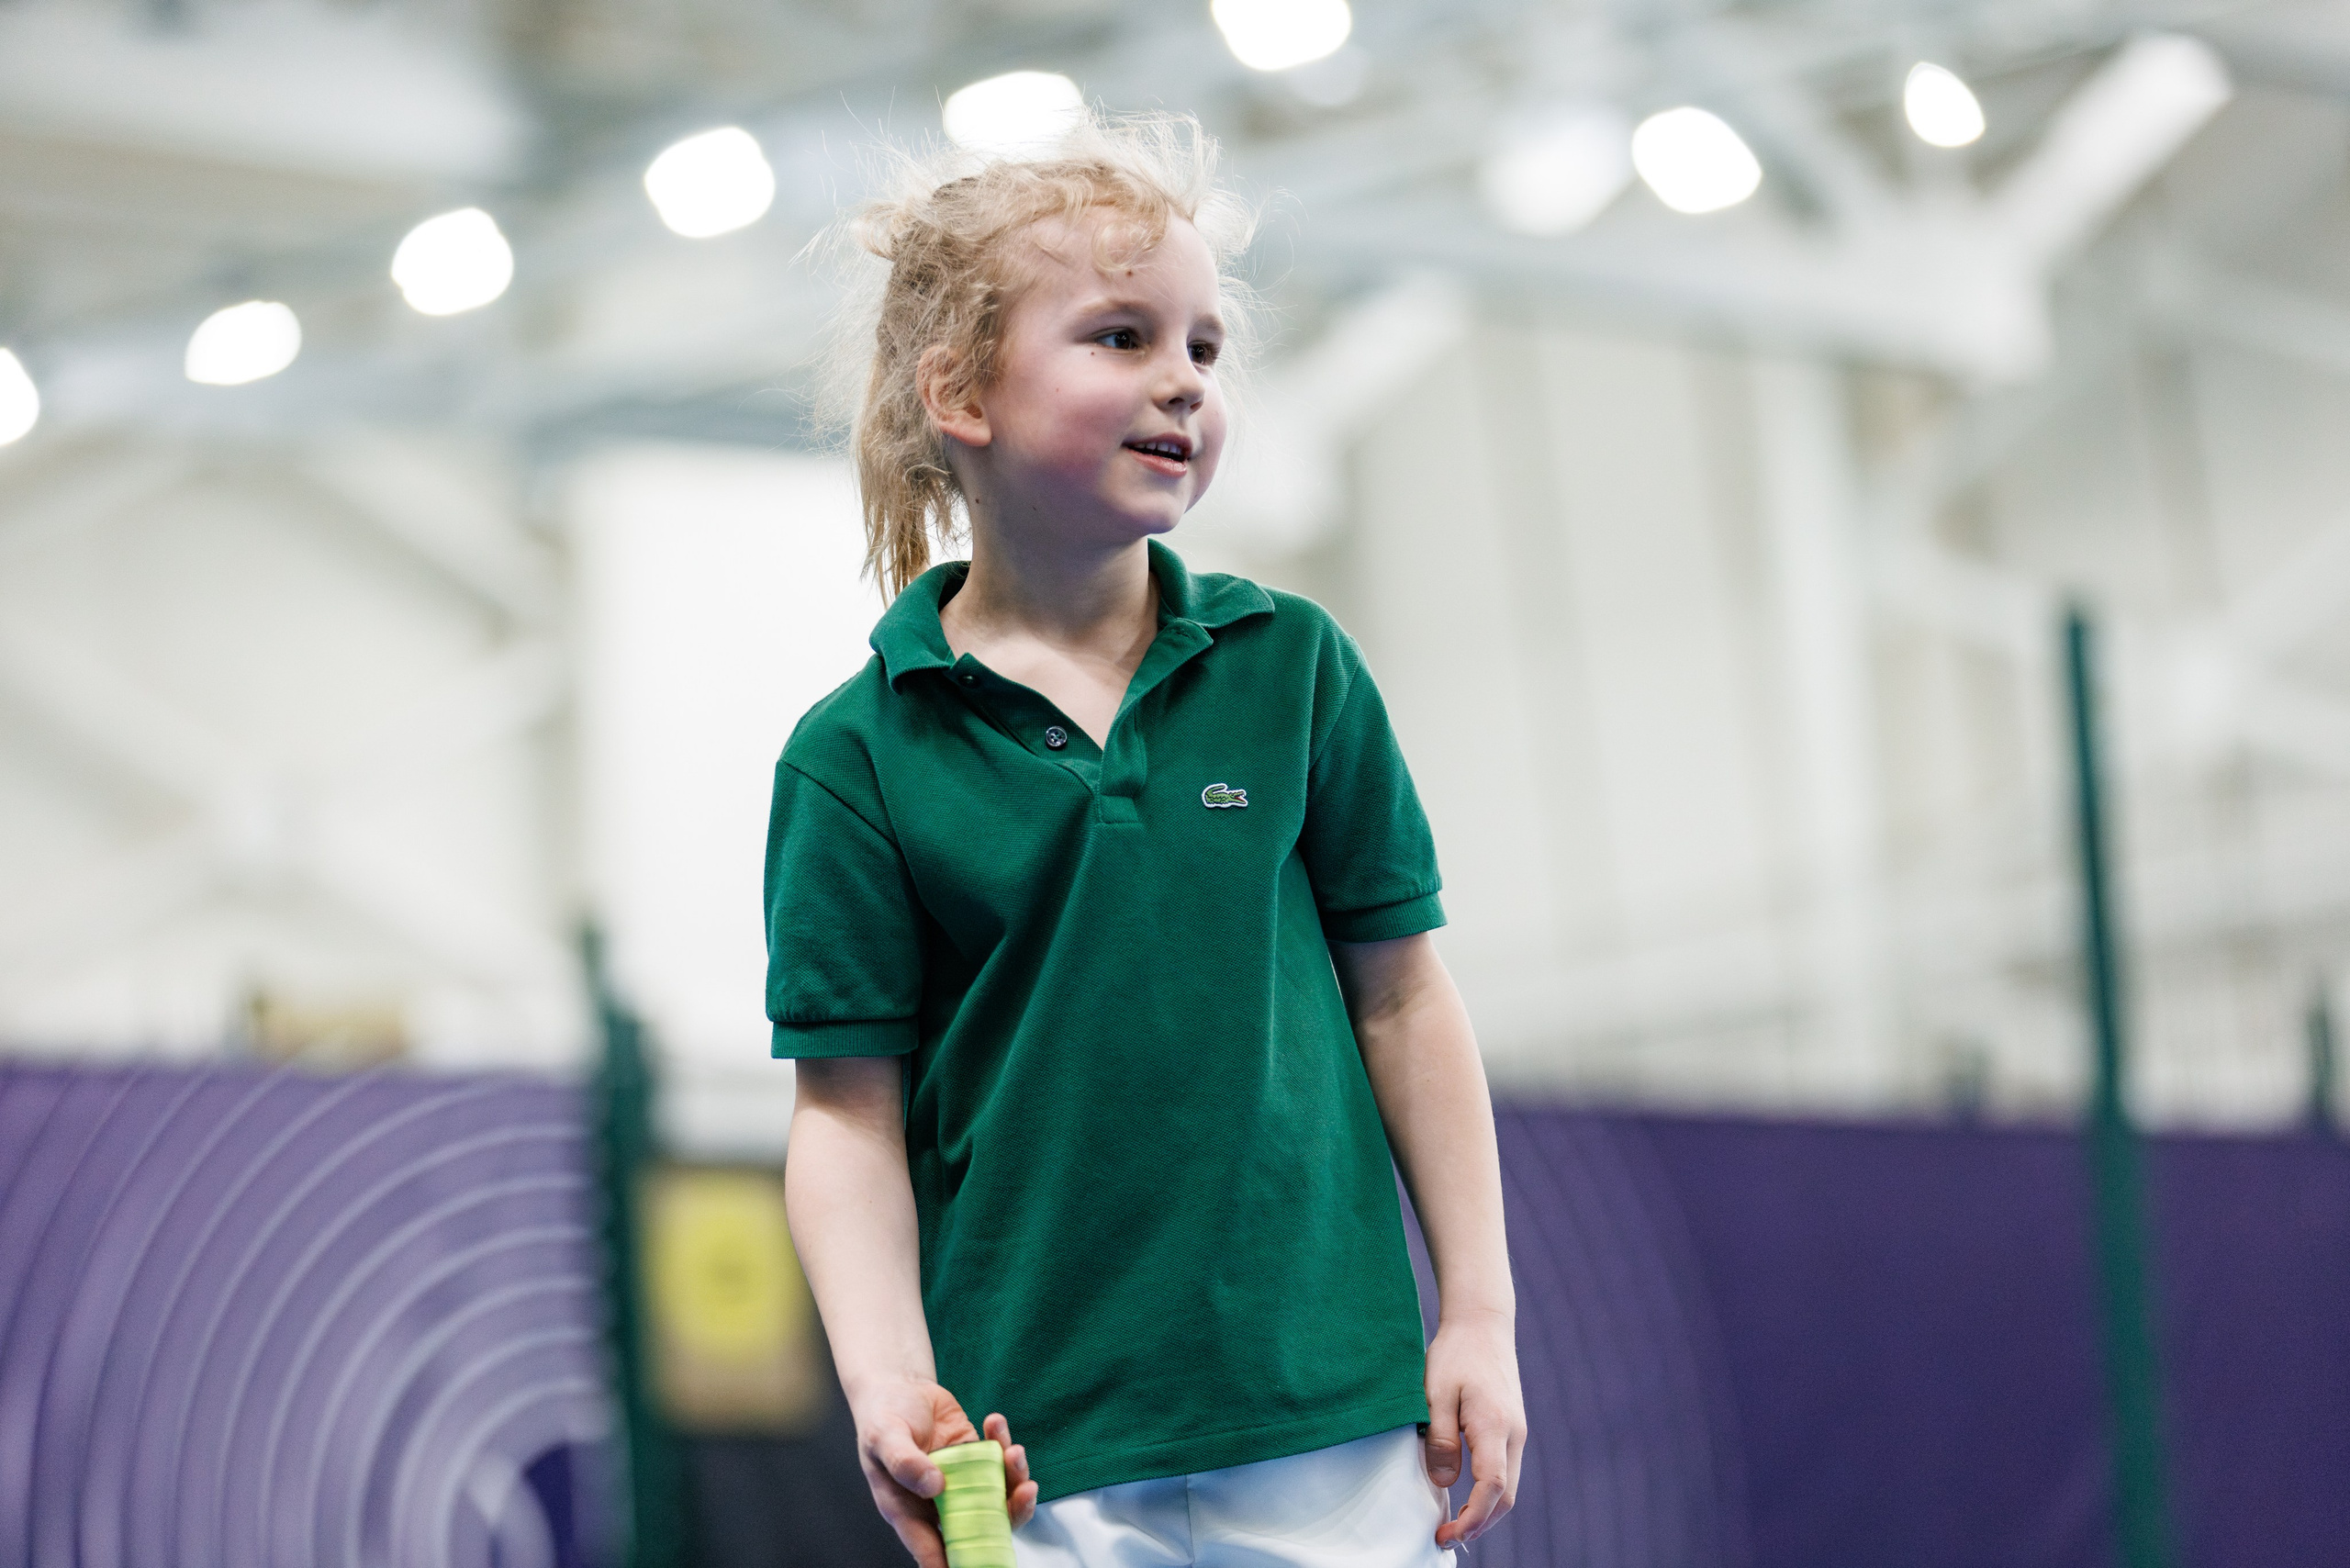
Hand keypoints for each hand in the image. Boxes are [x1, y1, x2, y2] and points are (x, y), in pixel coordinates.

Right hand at [847, 1378, 1038, 1567]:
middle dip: (1007, 1515)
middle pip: (977, 1526)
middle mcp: (937, 1502)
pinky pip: (998, 1460)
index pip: (931, 1548)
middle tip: (1023, 1492)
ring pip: (996, 1495)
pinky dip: (1004, 1445)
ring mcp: (960, 1480)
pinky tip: (994, 1422)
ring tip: (1013, 1451)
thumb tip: (934, 1486)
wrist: (899, 1387)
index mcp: (908, 1509)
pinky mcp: (974, 1457)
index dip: (954, 1562)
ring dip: (1013, 1478)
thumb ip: (904, 1462)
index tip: (980, 1562)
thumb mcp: (883, 1436)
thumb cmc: (882, 1417)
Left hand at [1421, 1310, 1525, 1548]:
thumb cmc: (1456, 1353)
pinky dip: (1489, 1493)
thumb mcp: (1436, 1393)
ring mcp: (1517, 1431)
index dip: (1471, 1519)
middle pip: (1506, 1496)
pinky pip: (1505, 1470)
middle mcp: (1514, 1434)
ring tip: (1453, 1524)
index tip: (1446, 1535)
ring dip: (1485, 1511)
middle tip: (1445, 1538)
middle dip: (1479, 1524)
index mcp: (1494, 1426)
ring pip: (1509, 1486)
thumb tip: (1445, 1483)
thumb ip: (1440, 1439)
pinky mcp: (1512, 1427)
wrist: (1482, 1323)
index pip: (1491, 1488)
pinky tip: (1467, 1496)